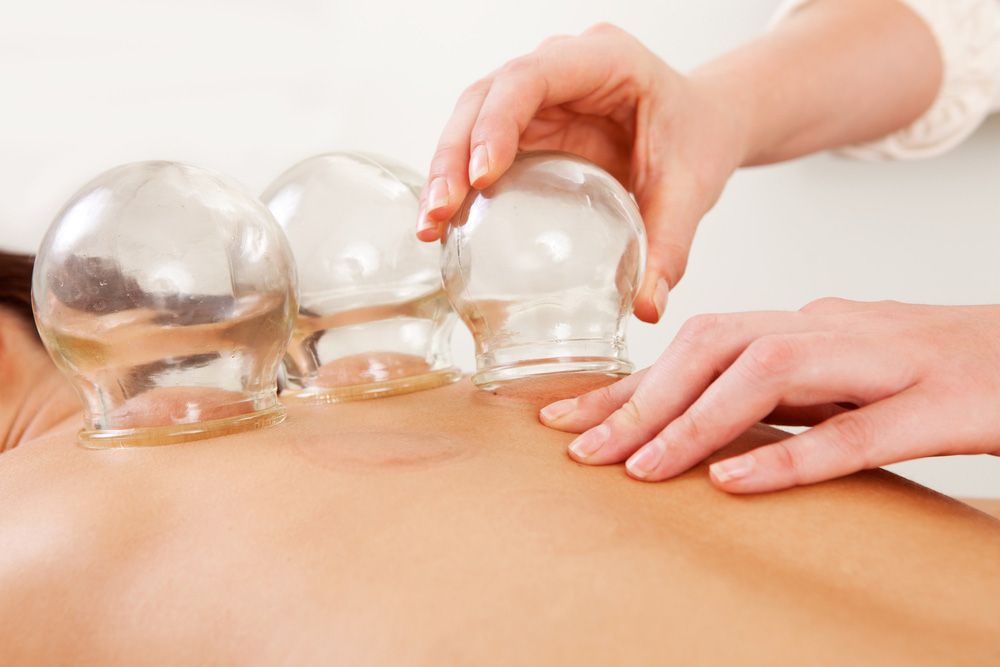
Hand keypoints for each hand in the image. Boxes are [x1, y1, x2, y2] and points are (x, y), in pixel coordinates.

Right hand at [416, 23, 745, 322]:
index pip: (532, 76)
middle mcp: (560, 68)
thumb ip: (670, 246)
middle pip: (486, 96)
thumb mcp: (690, 190)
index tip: (482, 176)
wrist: (704, 126)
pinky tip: (445, 224)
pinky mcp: (529, 126)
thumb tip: (646, 308)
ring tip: (430, 225)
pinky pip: (481, 145)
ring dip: (446, 169)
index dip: (497, 120)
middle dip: (454, 152)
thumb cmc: (698, 140)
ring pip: (471, 118)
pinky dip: (460, 181)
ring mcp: (539, 97)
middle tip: (439, 213)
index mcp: (604, 60)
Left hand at [538, 298, 999, 492]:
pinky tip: (733, 480)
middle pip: (716, 347)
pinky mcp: (937, 405)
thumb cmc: (941, 370)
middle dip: (641, 399)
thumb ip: (784, 390)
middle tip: (579, 449)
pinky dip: (789, 454)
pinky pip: (854, 430)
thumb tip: (707, 419)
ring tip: (640, 468)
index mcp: (808, 325)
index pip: (698, 345)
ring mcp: (886, 362)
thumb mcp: (847, 374)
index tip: (567, 419)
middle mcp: (834, 330)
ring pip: (769, 375)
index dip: (629, 383)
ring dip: (694, 422)